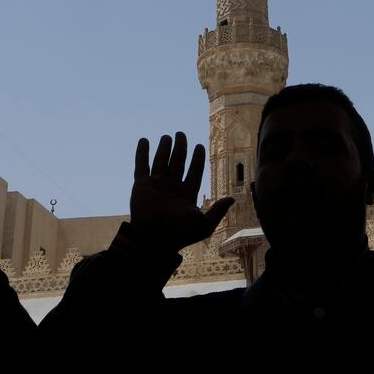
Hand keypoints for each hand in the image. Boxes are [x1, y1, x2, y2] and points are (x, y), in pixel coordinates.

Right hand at [130, 131, 233, 253]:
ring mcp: (156, 185)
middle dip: (181, 148)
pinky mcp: (141, 185)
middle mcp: (172, 188)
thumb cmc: (180, 233)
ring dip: (164, 148)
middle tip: (181, 134)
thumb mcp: (204, 224)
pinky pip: (141, 165)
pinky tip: (144, 141)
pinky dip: (142, 153)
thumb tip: (232, 198)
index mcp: (187, 194)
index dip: (197, 159)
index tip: (199, 146)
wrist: (154, 238)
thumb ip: (218, 211)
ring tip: (168, 136)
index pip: (194, 172)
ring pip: (161, 161)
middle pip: (178, 163)